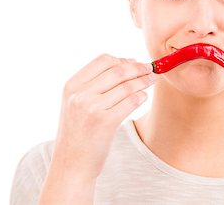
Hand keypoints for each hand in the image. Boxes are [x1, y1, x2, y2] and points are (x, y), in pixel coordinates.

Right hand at [51, 53, 155, 178]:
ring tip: (152, 80)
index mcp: (71, 86)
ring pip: (128, 86)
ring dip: (144, 81)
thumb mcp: (76, 104)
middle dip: (139, 68)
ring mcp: (92, 108)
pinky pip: (132, 101)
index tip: (135, 63)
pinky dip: (142, 96)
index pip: (103, 60)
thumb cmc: (78, 133)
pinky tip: (143, 97)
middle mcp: (80, 95)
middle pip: (118, 70)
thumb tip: (126, 63)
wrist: (71, 164)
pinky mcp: (106, 122)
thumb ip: (94, 84)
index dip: (123, 59)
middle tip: (151, 69)